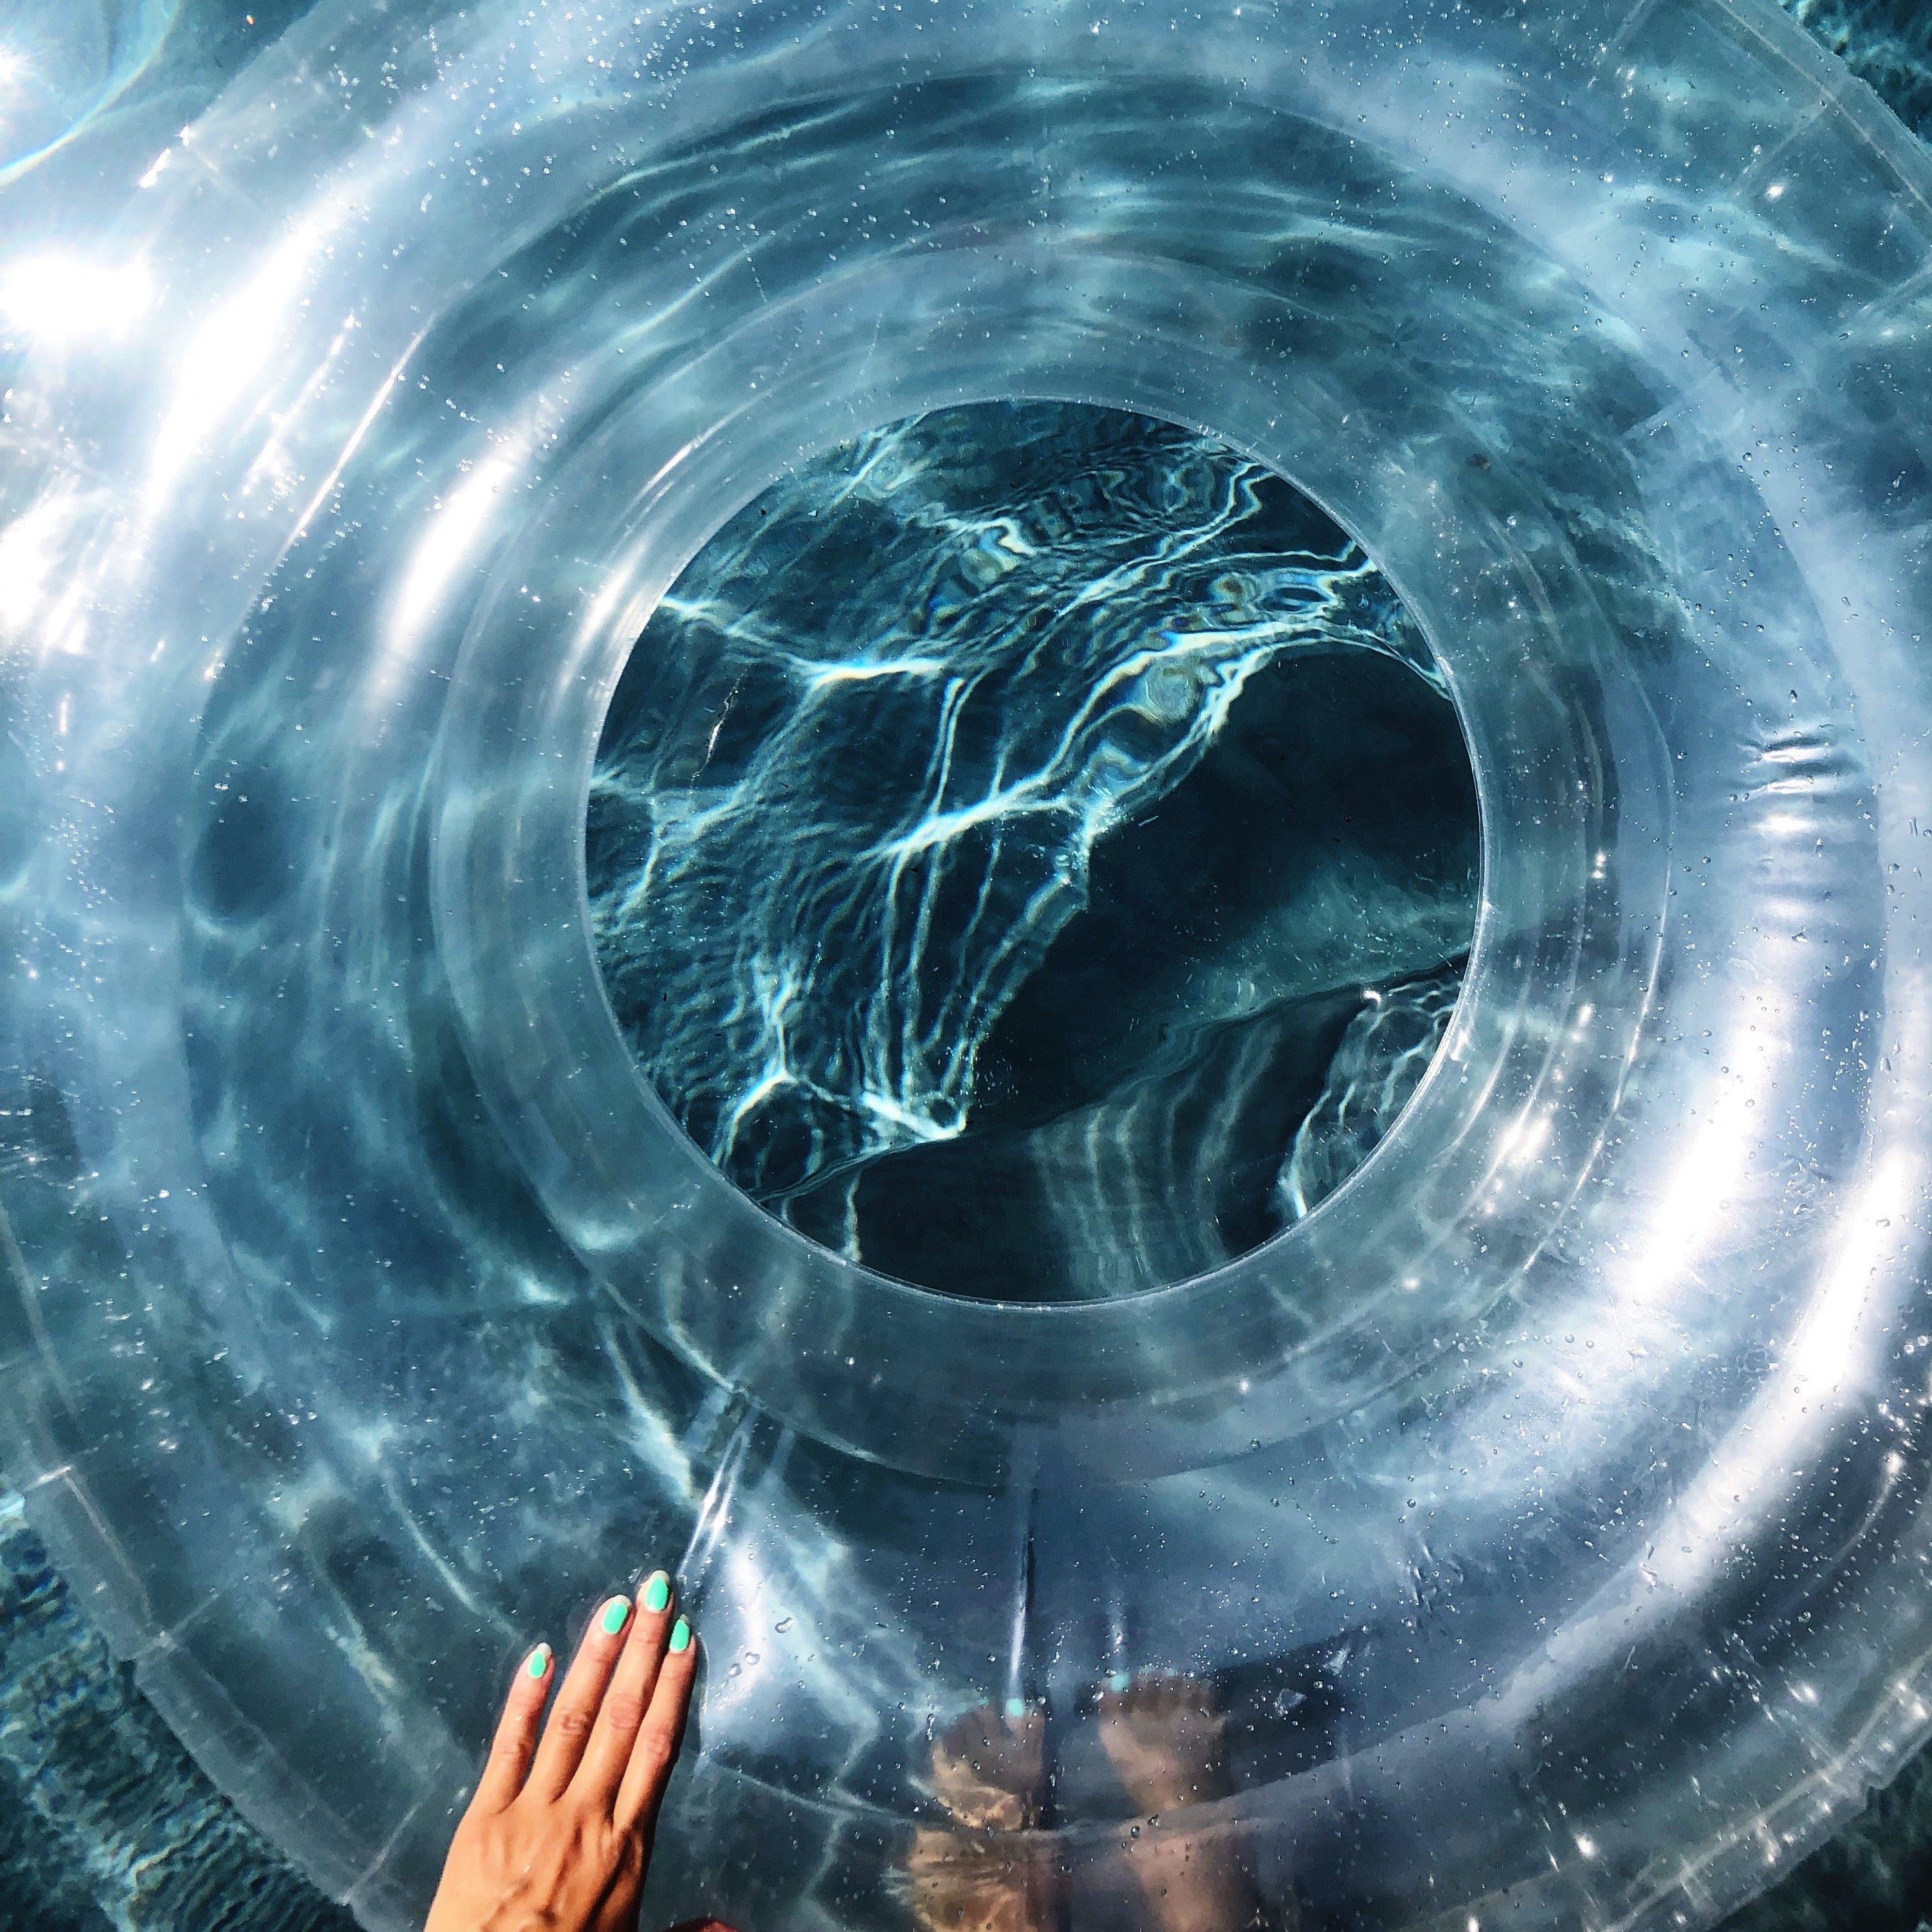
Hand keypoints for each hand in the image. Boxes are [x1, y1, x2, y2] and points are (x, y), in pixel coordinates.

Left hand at [426, 1570, 700, 1931]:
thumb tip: (731, 1928)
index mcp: (627, 1846)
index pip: (657, 1747)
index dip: (671, 1687)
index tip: (682, 1637)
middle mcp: (587, 1816)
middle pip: (623, 1718)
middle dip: (641, 1650)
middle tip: (656, 1591)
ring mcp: (534, 1812)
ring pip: (574, 1721)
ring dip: (596, 1659)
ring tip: (615, 1606)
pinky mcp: (485, 1819)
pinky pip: (508, 1748)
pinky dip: (526, 1699)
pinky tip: (541, 1655)